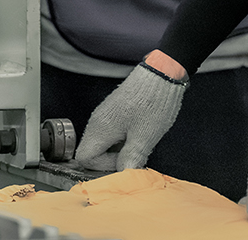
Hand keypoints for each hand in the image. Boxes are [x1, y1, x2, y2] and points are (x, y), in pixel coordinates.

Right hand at [73, 60, 187, 172]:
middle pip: (92, 150)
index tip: (124, 160)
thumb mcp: (144, 137)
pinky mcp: (116, 109)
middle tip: (134, 153)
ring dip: (120, 149)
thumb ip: (130, 160)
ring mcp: (106, 114)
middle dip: (112, 159)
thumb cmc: (153, 102)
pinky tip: (141, 132)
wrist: (163, 72)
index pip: (83, 158)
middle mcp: (98, 120)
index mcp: (100, 128)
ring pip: (104, 142)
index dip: (102, 167)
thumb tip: (123, 176)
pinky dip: (124, 138)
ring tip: (140, 141)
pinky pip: (113, 132)